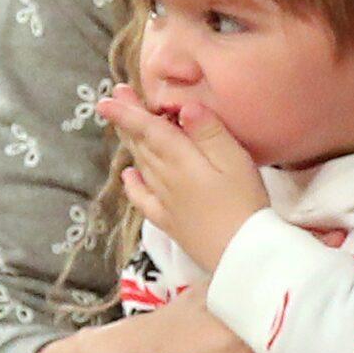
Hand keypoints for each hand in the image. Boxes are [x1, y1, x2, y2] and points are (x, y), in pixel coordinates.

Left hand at [97, 88, 269, 272]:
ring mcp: (166, 201)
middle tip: (114, 98)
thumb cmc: (245, 202)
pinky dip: (134, 184)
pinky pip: (144, 198)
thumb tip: (184, 106)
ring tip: (123, 127)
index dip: (128, 113)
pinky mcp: (170, 221)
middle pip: (142, 145)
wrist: (242, 254)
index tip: (108, 98)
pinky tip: (129, 175)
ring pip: (142, 165)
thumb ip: (210, 131)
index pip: (150, 130)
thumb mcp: (235, 160)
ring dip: (131, 144)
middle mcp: (167, 178)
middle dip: (127, 121)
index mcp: (181, 160)